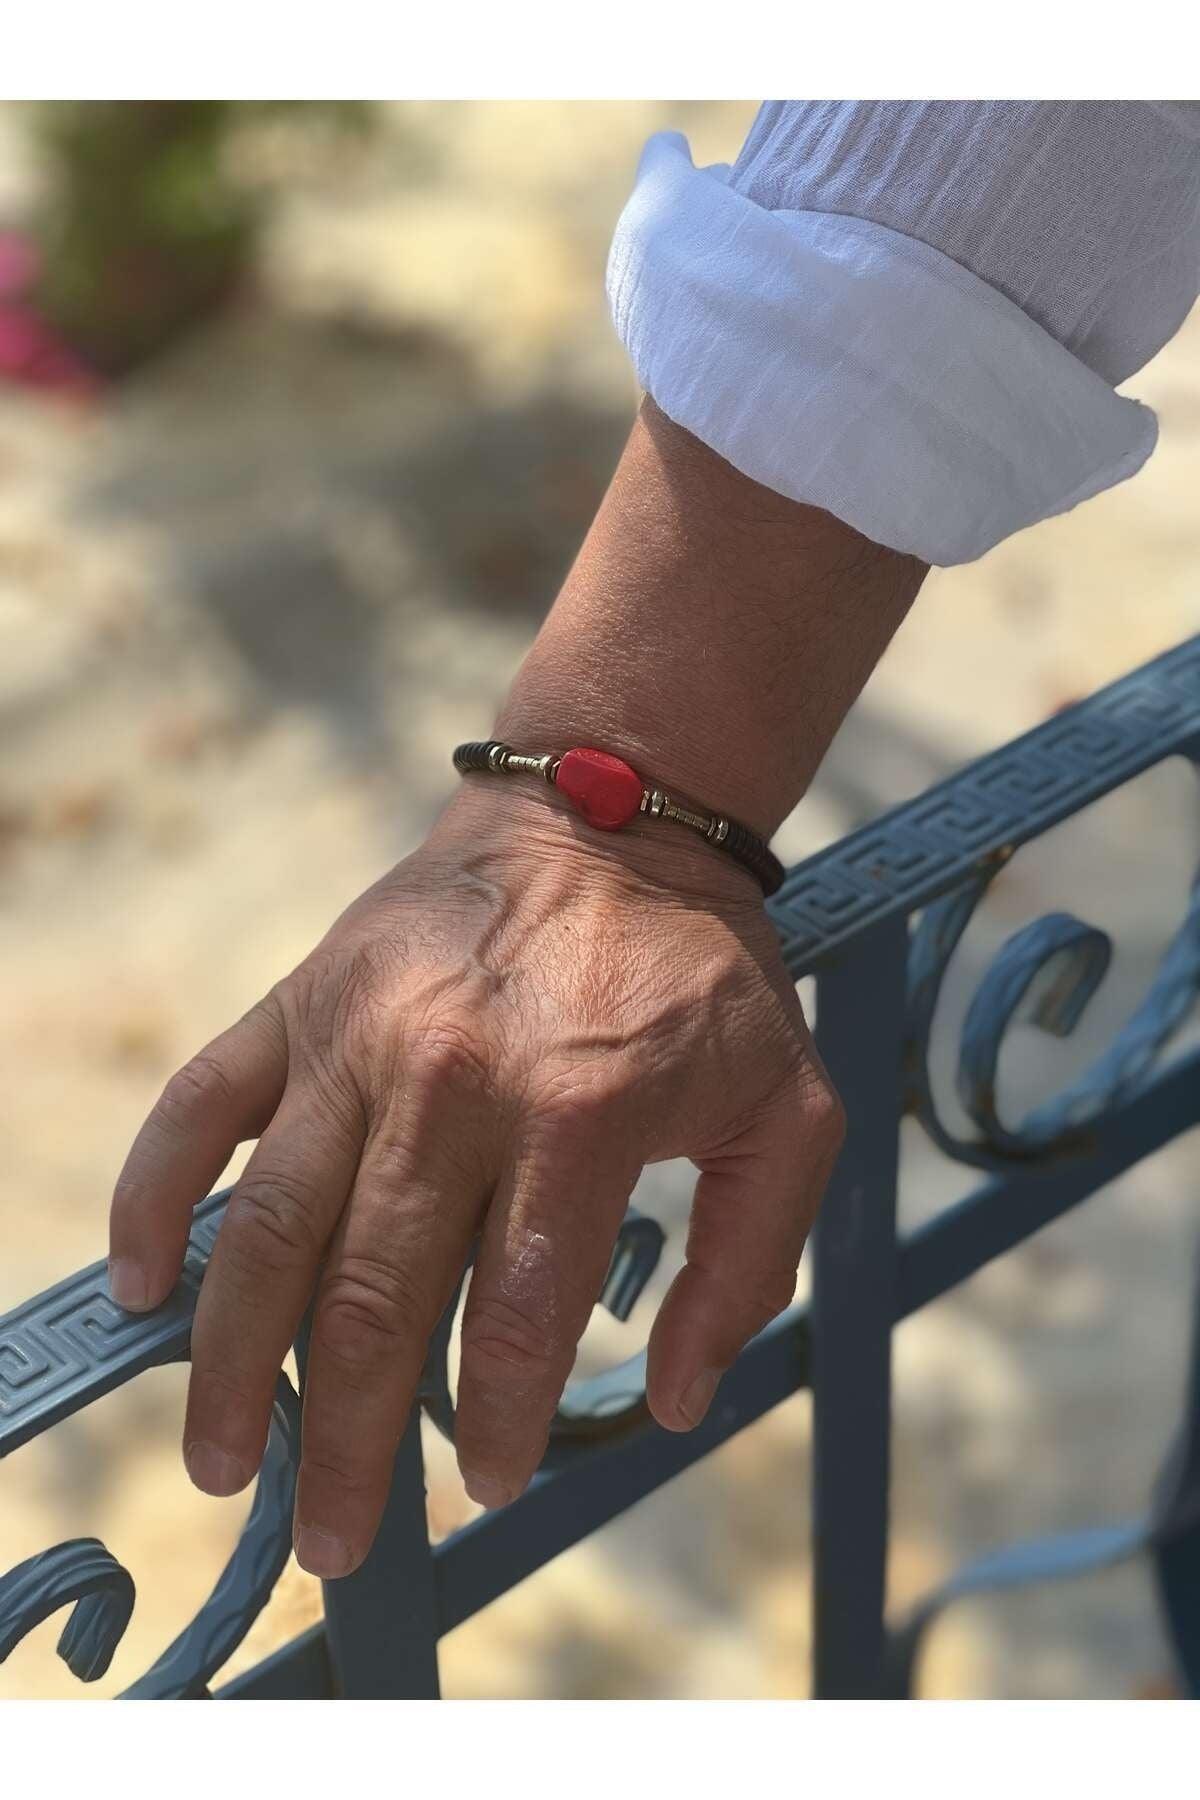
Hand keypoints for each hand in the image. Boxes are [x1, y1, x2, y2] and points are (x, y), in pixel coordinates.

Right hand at [108, 777, 842, 1576]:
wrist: (609, 816)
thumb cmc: (702, 975)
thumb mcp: (789, 1109)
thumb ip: (750, 1263)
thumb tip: (674, 1402)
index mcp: (579, 1110)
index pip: (514, 1314)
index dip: (493, 1422)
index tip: (485, 1486)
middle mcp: (451, 1079)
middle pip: (374, 1299)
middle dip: (347, 1443)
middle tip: (331, 1542)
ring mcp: (358, 1039)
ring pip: (274, 1228)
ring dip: (234, 1362)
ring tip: (221, 1464)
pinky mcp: (300, 1003)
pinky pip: (201, 1108)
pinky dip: (158, 1196)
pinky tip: (142, 1286)